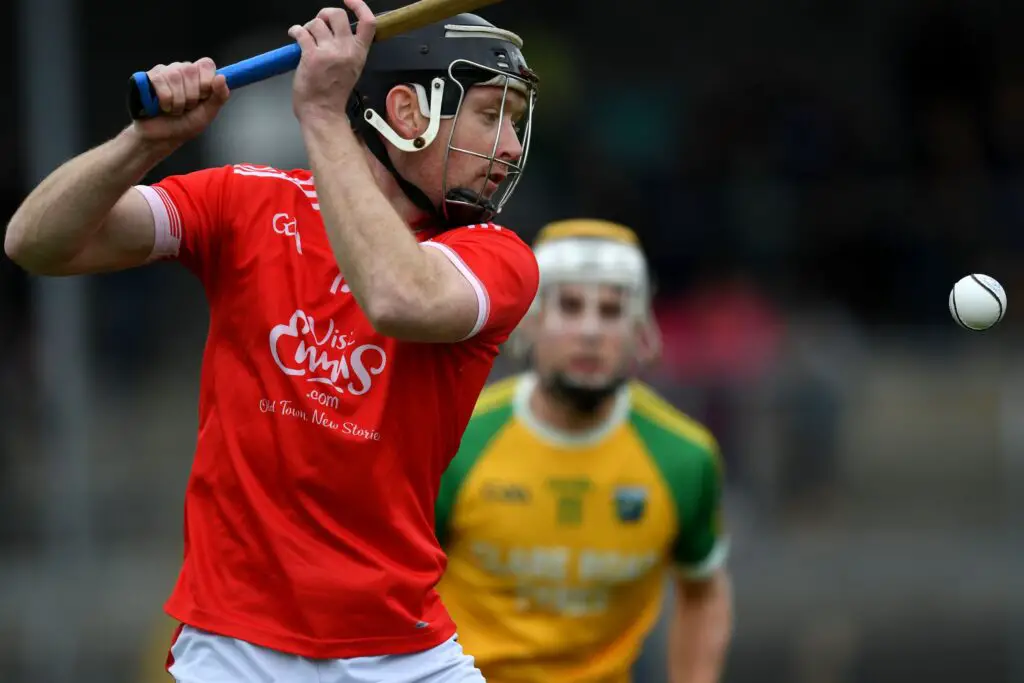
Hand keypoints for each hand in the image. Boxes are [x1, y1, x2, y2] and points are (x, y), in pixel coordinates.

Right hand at [132, 58, 229, 147]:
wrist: (162, 138)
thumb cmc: (185, 125)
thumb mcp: (208, 113)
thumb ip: (219, 96)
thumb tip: (222, 77)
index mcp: (198, 76)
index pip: (206, 64)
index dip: (206, 81)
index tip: (203, 97)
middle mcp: (181, 70)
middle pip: (191, 70)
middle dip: (191, 96)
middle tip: (187, 107)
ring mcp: (164, 72)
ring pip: (175, 76)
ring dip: (177, 101)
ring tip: (174, 109)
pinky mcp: (147, 77)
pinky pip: (159, 81)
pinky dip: (164, 100)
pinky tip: (162, 106)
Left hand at [288, 1, 376, 124]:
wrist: (322, 111)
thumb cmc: (334, 93)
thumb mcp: (351, 68)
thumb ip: (348, 49)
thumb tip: (334, 30)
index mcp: (359, 53)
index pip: (369, 22)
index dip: (360, 5)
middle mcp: (347, 49)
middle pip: (337, 14)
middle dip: (324, 14)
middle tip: (320, 24)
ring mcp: (329, 52)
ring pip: (316, 23)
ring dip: (308, 27)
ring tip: (306, 38)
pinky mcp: (311, 56)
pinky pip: (301, 32)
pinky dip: (295, 31)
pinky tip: (294, 36)